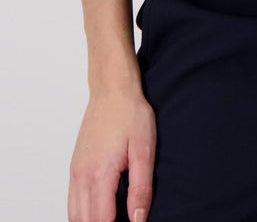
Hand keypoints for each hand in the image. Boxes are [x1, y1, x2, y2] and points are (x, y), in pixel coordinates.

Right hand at [68, 82, 155, 221]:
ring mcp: (75, 171)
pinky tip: (96, 213)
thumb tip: (138, 220)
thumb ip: (141, 188)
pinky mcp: (75, 166)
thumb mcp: (144, 149)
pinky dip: (81, 214)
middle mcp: (82, 176)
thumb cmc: (130, 113)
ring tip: (111, 219)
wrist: (112, 88)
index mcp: (100, 174)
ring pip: (74, 214)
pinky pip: (72, 201)